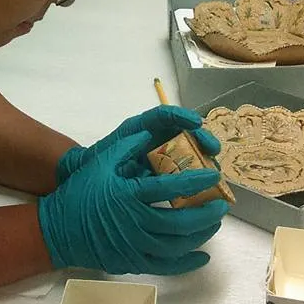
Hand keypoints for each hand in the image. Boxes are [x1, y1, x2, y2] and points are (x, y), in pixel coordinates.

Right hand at [39, 130, 229, 274]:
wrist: (59, 230)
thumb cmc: (80, 194)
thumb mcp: (100, 165)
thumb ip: (125, 147)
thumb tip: (148, 133)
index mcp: (127, 196)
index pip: (169, 188)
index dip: (194, 181)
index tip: (212, 175)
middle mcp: (134, 223)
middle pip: (179, 222)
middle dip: (205, 213)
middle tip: (220, 204)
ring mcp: (134, 246)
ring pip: (177, 245)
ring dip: (200, 235)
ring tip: (214, 223)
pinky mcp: (134, 263)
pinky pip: (167, 266)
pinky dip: (187, 263)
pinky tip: (202, 255)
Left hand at [56, 105, 220, 184]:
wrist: (88, 182)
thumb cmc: (96, 162)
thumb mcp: (109, 153)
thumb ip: (124, 145)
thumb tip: (144, 134)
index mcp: (142, 128)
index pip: (166, 115)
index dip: (182, 116)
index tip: (197, 123)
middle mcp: (156, 139)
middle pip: (186, 132)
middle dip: (202, 139)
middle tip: (213, 150)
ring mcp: (163, 157)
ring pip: (191, 153)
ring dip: (204, 160)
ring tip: (214, 171)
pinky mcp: (166, 176)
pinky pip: (186, 174)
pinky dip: (197, 180)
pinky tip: (206, 189)